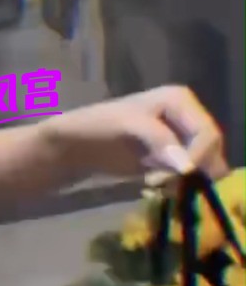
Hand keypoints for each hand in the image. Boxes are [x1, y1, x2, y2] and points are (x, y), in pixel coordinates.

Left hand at [53, 85, 227, 182]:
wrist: (75, 145)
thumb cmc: (97, 126)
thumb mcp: (127, 126)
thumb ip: (158, 140)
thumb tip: (186, 166)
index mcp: (180, 100)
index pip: (207, 133)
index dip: (198, 157)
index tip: (178, 176)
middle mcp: (186, 117)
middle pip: (210, 151)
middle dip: (191, 170)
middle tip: (160, 181)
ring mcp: (180, 139)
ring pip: (202, 167)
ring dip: (185, 181)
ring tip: (155, 183)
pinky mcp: (171, 159)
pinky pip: (188, 177)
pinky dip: (177, 186)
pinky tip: (154, 186)